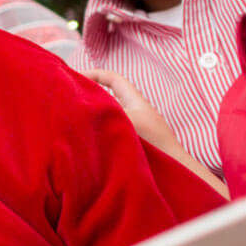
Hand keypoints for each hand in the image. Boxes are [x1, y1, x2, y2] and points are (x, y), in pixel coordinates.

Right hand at [85, 68, 227, 196]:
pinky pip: (115, 133)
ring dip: (95, 118)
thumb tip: (78, 111)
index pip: (113, 79)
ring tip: (76, 124)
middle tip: (70, 101)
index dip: (94, 74)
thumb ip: (104, 112)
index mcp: (136, 101)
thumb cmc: (154, 144)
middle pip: (110, 97)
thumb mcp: (124, 122)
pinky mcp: (139, 145)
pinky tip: (91, 144)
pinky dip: (102, 134)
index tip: (76, 78)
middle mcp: (138, 112)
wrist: (176, 170)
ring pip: (111, 117)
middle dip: (91, 97)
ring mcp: (139, 129)